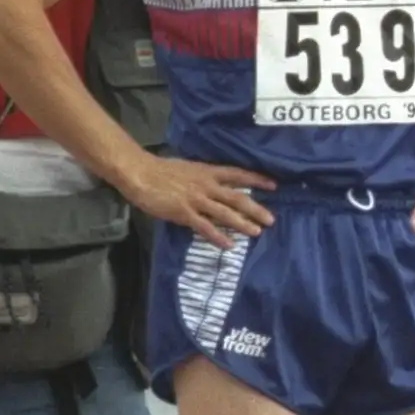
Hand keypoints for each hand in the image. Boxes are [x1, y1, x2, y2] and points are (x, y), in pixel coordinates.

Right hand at [121, 154, 277, 245]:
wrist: (140, 173)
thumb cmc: (161, 170)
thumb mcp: (188, 169)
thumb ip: (203, 178)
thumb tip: (215, 186)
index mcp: (208, 172)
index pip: (238, 174)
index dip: (257, 179)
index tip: (274, 186)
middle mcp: (206, 185)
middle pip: (237, 197)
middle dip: (255, 209)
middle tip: (271, 220)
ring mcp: (196, 199)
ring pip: (225, 213)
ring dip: (242, 223)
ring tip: (256, 232)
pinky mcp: (184, 213)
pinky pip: (205, 226)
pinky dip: (218, 236)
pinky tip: (229, 245)